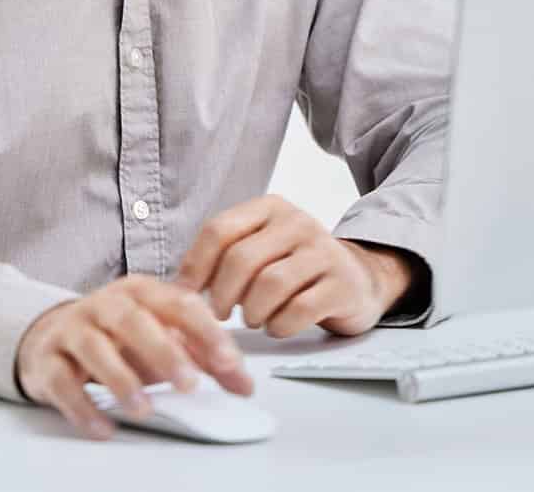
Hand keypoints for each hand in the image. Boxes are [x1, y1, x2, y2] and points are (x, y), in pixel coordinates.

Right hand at [15, 274, 253, 439]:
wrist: (52, 334)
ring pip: (95, 348)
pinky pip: (62, 382)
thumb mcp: (162, 335)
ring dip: (122, 380)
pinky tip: (104, 427)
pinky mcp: (48, 361)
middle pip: (133, 319)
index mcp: (141, 291)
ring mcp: (73, 329)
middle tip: (189, 383)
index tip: (230, 362)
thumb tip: (244, 383)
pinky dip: (83, 407)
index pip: (178, 303)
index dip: (206, 332)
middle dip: (164, 351)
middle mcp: (106, 304)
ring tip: (145, 409)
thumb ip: (203, 356)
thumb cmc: (117, 335)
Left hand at [176, 195, 415, 337]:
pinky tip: (278, 325)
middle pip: (242, 259)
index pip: (219, 230)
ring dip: (252, 312)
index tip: (187, 295)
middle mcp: (296, 222)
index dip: (195, 266)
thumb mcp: (261, 247)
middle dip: (221, 295)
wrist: (357, 278)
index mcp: (269, 208)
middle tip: (218, 315)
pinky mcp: (341, 284)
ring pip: (270, 285)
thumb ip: (223, 258)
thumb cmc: (295, 267)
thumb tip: (176, 287)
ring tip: (253, 319)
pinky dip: (279, 325)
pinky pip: (299, 310)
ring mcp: (322, 251)